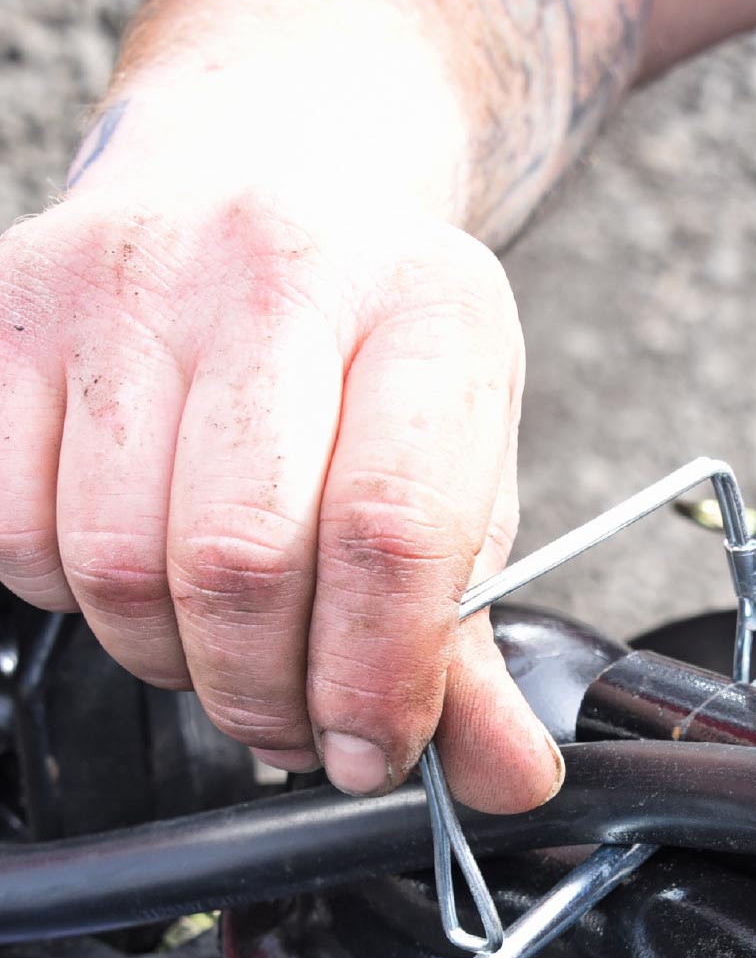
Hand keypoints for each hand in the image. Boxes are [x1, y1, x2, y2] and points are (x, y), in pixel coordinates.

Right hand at [0, 107, 561, 809]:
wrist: (266, 177)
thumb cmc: (372, 351)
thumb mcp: (461, 472)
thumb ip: (472, 640)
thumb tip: (504, 781)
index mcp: (424, 311)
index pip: (389, 535)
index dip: (373, 683)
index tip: (369, 753)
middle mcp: (269, 274)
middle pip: (236, 562)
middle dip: (263, 693)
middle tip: (292, 721)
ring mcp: (122, 286)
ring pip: (115, 566)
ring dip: (171, 659)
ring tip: (224, 640)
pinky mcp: (9, 319)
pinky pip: (14, 537)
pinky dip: (76, 599)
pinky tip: (142, 566)